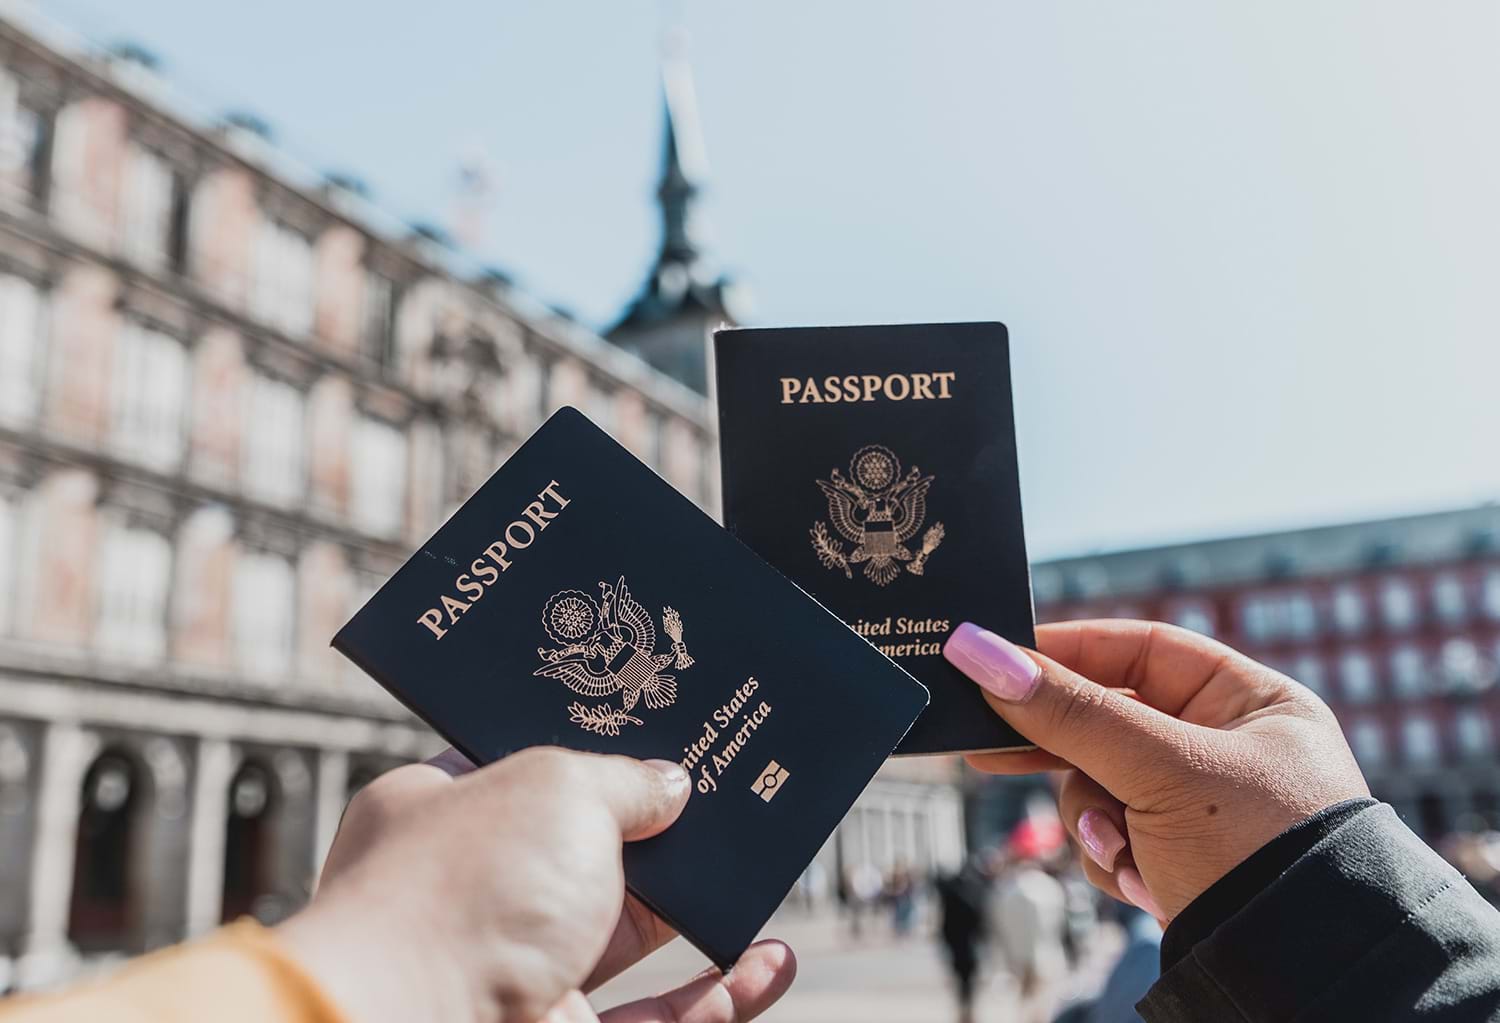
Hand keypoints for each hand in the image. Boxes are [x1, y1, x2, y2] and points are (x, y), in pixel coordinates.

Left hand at [276, 747, 795, 1022]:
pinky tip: (769, 961)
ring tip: (762, 868)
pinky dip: (720, 995)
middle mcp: (473, 894)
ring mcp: (516, 974)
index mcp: (440, 813)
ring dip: (700, 908)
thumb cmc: (465, 891)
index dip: (591, 748)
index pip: (521, 767)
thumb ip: (623, 781)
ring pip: (628, 936)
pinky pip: (659, 1018)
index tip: (655, 729)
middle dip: (660, 829)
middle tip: (727, 792)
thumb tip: (670, 786)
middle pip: (586, 851)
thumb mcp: (556, 789)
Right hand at [944, 619, 1368, 921]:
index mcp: (1251, 702)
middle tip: (990, 747)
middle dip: (1064, 750)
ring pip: (1099, 784)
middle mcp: (1228, 747)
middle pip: (1110, 721)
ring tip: (1118, 848)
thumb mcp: (1160, 769)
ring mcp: (1201, 807)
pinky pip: (1112, 836)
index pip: (1142, 650)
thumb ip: (1069, 712)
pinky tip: (1141, 882)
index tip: (1000, 659)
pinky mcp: (1180, 858)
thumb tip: (980, 651)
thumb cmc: (1258, 851)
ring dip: (1094, 819)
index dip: (1069, 652)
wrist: (1299, 977)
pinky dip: (1113, 858)